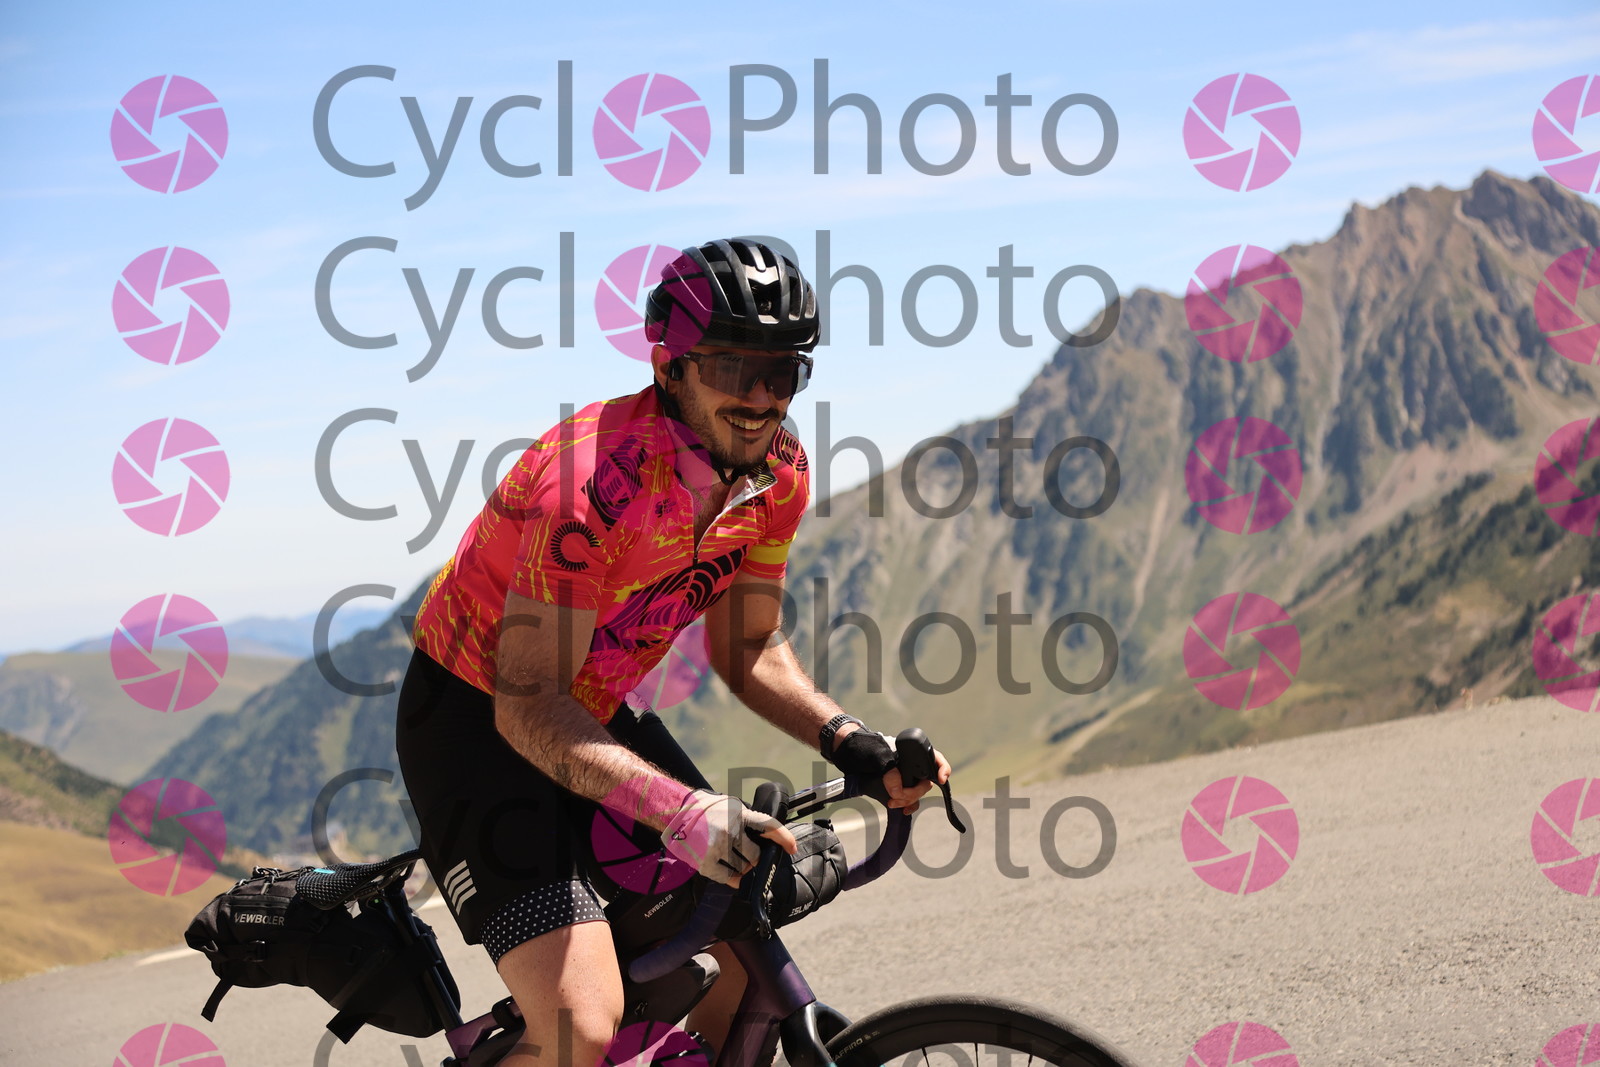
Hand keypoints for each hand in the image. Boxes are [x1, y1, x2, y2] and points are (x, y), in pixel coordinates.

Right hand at [660, 790, 797, 886]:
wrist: (675, 812)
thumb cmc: (705, 810)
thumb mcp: (730, 807)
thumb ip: (746, 821)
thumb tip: (763, 842)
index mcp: (739, 814)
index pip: (769, 826)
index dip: (784, 838)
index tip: (792, 848)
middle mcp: (731, 830)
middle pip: (754, 856)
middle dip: (752, 859)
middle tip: (742, 855)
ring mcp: (718, 847)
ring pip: (741, 869)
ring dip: (738, 868)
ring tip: (725, 857)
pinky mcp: (706, 862)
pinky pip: (727, 878)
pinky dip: (728, 877)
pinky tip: (722, 869)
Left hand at [831, 724, 950, 813]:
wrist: (847, 754)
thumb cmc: (862, 747)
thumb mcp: (876, 754)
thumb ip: (889, 771)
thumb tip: (897, 791)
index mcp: (911, 752)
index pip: (935, 758)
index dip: (942, 768)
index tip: (940, 779)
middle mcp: (911, 764)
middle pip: (925, 781)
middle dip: (913, 792)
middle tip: (897, 796)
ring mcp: (904, 777)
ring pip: (916, 792)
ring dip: (908, 800)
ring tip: (893, 803)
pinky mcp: (896, 787)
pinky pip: (909, 799)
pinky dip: (908, 805)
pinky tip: (903, 810)